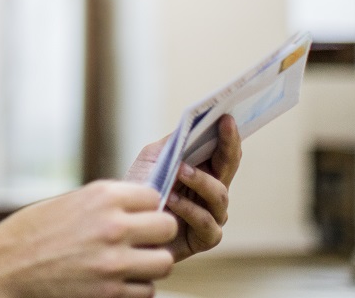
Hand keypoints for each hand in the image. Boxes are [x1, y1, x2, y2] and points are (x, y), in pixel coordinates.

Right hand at [0, 181, 175, 297]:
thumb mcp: (69, 203)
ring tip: (131, 262)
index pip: (153, 196)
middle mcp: (112, 227)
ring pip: (164, 263)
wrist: (2, 267)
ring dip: (150, 263)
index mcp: (102, 197)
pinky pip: (146, 291)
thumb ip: (106, 204)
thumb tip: (139, 209)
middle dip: (156, 234)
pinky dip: (135, 288)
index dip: (146, 207)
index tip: (137, 214)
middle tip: (141, 239)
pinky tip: (116, 280)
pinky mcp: (110, 294)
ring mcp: (114, 263)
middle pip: (167, 228)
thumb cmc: (30, 233)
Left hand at [123, 114, 241, 260]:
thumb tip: (191, 125)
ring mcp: (212, 215)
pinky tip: (173, 200)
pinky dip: (190, 209)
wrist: (125, 223)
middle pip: (229, 167)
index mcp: (203, 171)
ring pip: (220, 194)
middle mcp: (212, 192)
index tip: (227, 117)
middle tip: (221, 127)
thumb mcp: (153, 159)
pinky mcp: (205, 238)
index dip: (228, 135)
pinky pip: (206, 222)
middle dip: (227, 146)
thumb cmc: (141, 189)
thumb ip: (173, 144)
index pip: (223, 151)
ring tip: (180, 170)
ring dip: (200, 180)